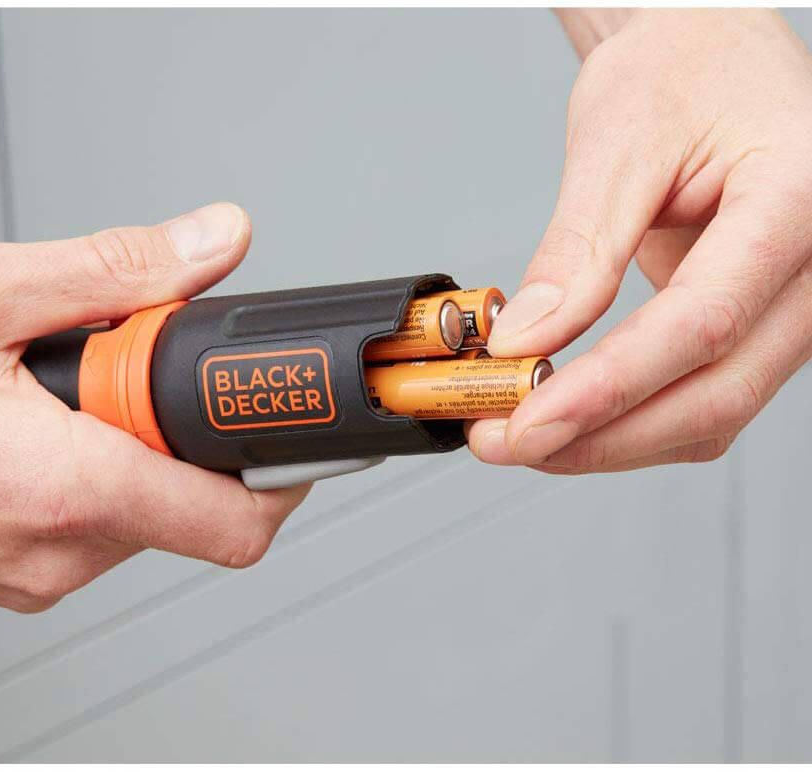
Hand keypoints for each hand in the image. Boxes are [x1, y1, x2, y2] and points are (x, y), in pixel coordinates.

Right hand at [0, 203, 308, 611]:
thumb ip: (117, 272)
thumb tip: (214, 245)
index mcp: (67, 489)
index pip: (238, 519)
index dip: (284, 469)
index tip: (291, 422)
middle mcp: (56, 553)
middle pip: (192, 502)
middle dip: (183, 428)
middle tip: (127, 365)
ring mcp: (28, 575)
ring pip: (139, 512)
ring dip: (129, 445)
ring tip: (53, 388)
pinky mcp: (3, 575)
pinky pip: (87, 527)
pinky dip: (88, 469)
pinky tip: (29, 422)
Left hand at [469, 9, 811, 473]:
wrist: (712, 55)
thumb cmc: (683, 72)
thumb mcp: (618, 143)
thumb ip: (576, 250)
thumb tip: (524, 340)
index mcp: (796, 200)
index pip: (704, 321)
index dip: (609, 386)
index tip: (527, 419)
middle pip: (717, 392)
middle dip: (600, 436)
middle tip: (505, 441)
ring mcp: (788, 305)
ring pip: (712, 412)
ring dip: (610, 440)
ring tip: (519, 433)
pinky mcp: (753, 324)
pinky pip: (701, 395)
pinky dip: (630, 419)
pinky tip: (567, 415)